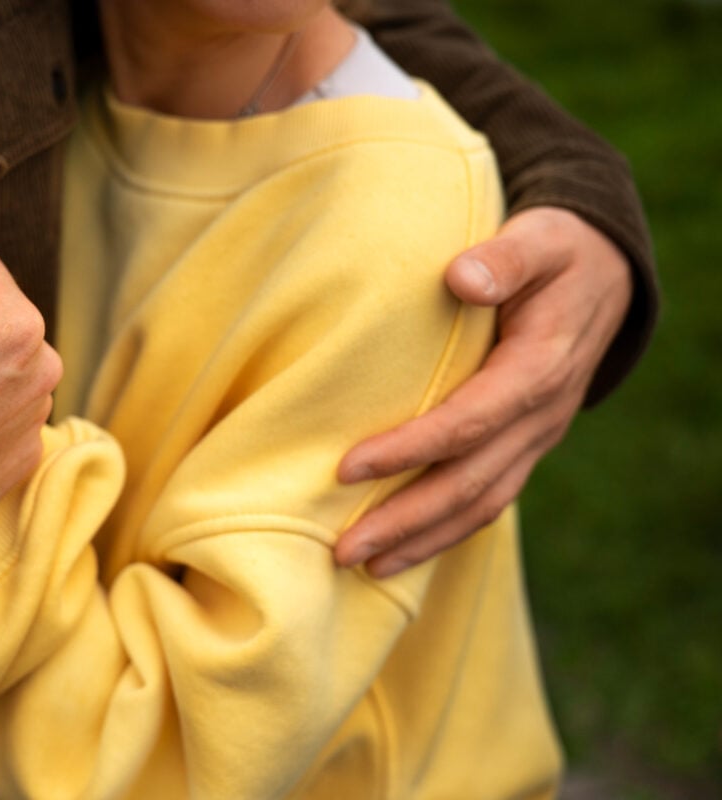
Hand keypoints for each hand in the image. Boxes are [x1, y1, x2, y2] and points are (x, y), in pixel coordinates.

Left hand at [333, 207, 632, 576]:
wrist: (604, 276)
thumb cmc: (557, 252)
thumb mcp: (540, 239)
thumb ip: (504, 257)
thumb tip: (461, 279)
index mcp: (539, 370)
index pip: (467, 423)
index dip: (409, 449)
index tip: (346, 468)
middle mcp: (541, 418)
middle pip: (468, 484)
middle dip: (404, 522)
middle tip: (342, 549)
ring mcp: (535, 439)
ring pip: (479, 505)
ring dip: (420, 541)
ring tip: (362, 566)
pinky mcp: (524, 447)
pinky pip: (486, 501)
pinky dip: (444, 532)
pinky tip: (401, 551)